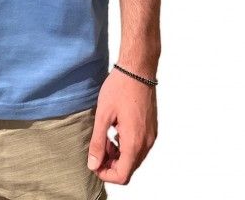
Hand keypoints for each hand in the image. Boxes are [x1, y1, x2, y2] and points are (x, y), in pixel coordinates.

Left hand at [87, 68, 157, 184]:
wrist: (138, 69)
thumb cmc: (120, 88)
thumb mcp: (103, 115)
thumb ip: (98, 142)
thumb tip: (93, 164)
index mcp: (134, 141)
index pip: (122, 175)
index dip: (106, 174)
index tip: (94, 162)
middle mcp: (146, 143)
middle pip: (129, 169)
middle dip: (111, 164)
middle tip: (98, 148)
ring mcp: (151, 136)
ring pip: (134, 159)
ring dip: (118, 155)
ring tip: (105, 137)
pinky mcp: (152, 128)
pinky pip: (139, 147)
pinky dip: (126, 146)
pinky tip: (115, 130)